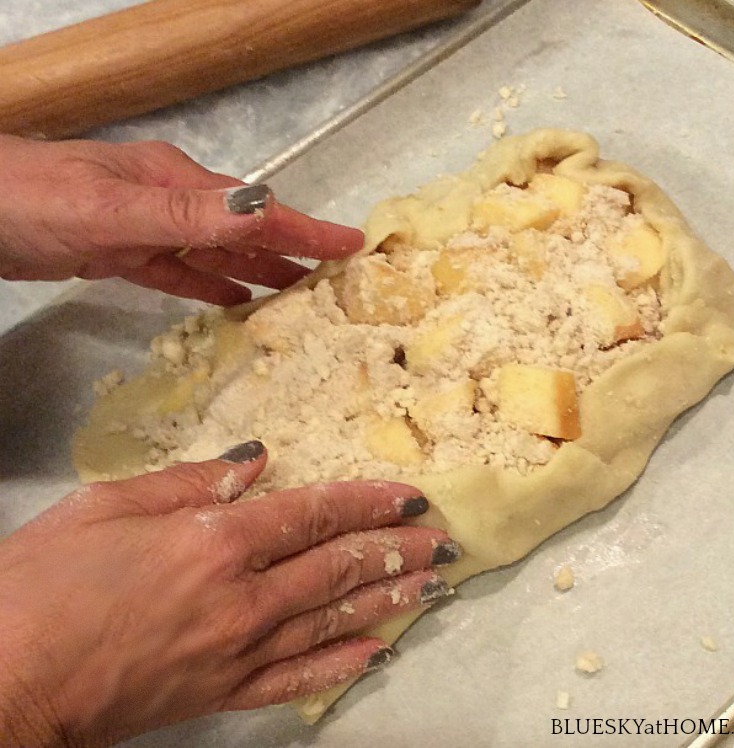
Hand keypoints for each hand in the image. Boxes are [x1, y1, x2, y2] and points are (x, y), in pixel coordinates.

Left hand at [0, 134, 363, 305]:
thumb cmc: (29, 200)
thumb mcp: (110, 210)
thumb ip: (185, 216)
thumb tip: (261, 215)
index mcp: (176, 185)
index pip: (257, 211)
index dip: (306, 230)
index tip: (351, 246)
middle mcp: (170, 203)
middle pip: (245, 233)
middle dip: (292, 252)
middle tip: (335, 278)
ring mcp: (146, 227)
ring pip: (216, 255)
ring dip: (258, 272)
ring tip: (298, 294)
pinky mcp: (122, 253)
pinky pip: (179, 273)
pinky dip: (210, 286)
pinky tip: (234, 301)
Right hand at [0, 442, 456, 746]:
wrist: (3, 682)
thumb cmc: (41, 581)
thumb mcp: (107, 504)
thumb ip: (189, 480)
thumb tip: (255, 459)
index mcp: (213, 541)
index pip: (312, 513)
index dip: (366, 502)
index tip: (409, 496)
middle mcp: (240, 597)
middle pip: (335, 567)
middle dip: (393, 549)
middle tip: (440, 540)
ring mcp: (235, 652)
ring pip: (331, 620)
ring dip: (387, 600)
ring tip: (431, 586)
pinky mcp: (220, 694)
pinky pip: (296, 679)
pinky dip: (341, 665)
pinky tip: (379, 652)